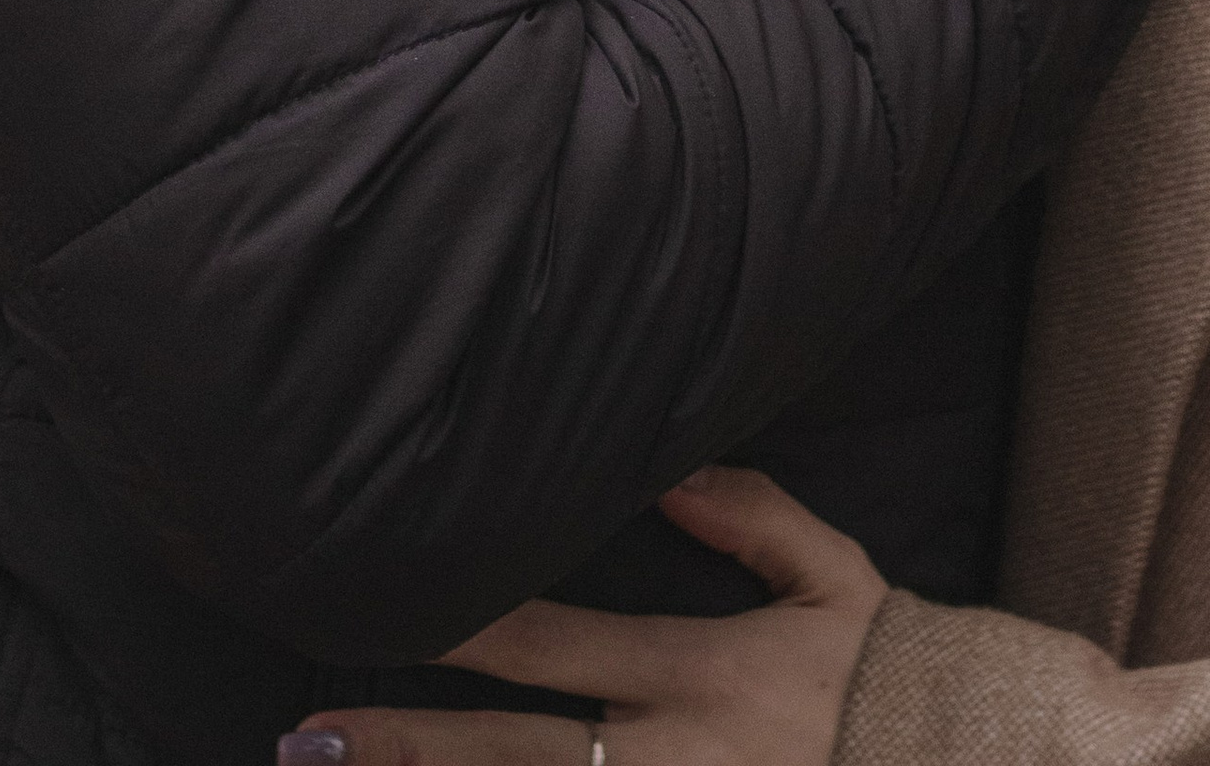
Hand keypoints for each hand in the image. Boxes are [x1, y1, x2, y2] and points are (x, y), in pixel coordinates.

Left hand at [279, 470, 882, 765]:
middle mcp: (669, 761)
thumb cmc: (899, 678)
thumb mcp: (836, 579)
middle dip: (408, 748)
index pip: (554, 645)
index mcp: (700, 674)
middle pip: (515, 757)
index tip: (386, 607)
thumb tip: (666, 472)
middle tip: (310, 740)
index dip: (465, 629)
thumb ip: (754, 517)